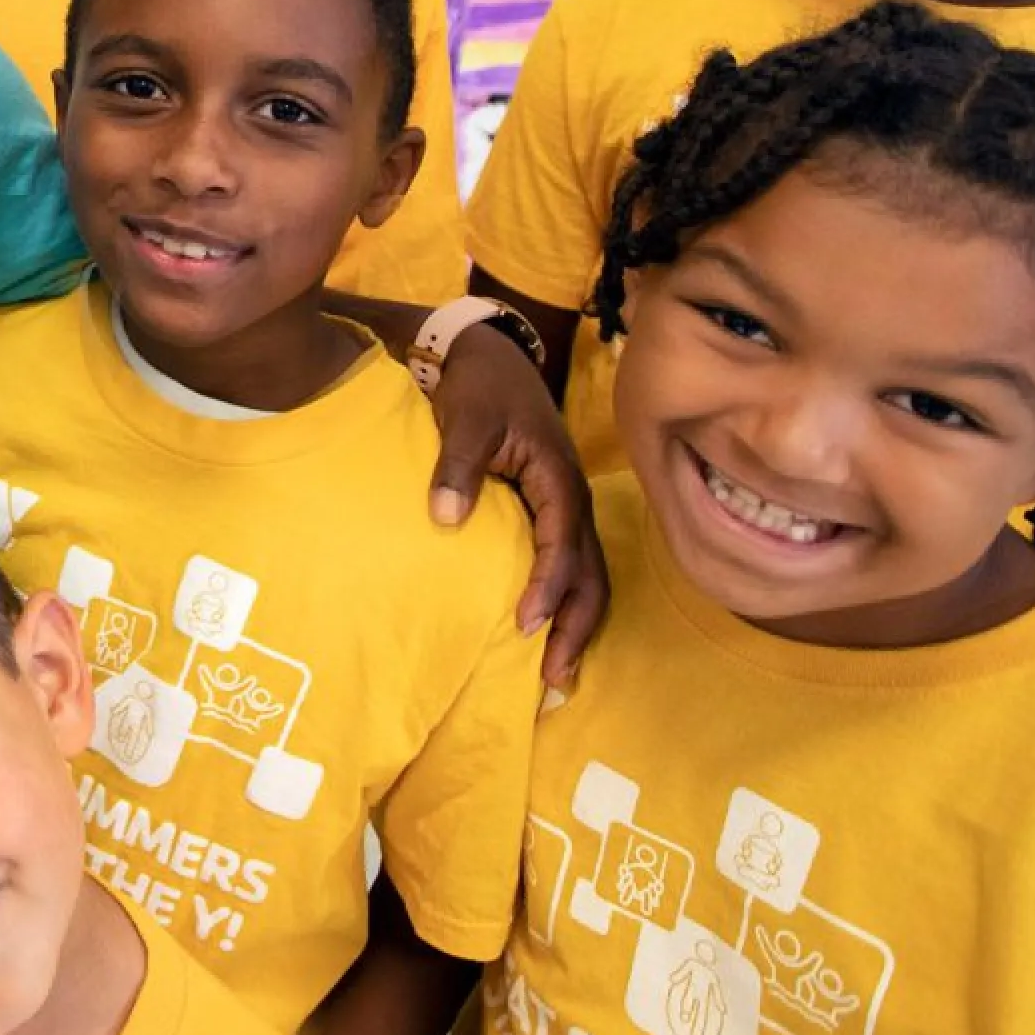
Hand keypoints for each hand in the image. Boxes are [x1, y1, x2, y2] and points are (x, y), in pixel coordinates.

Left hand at [423, 333, 608, 683]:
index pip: (562, 547)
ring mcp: (568, 507)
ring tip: (556, 673)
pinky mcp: (554, 511)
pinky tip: (548, 631)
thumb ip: (457, 468)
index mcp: (558, 480)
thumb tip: (445, 519)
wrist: (488, 355)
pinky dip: (567, 602)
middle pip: (589, 575)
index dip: (548, 589)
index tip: (525, 627)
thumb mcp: (465, 419)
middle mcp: (574, 501)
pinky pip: (572, 565)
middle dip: (576, 628)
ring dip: (577, 623)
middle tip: (552, 679)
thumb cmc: (478, 387)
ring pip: (587, 576)